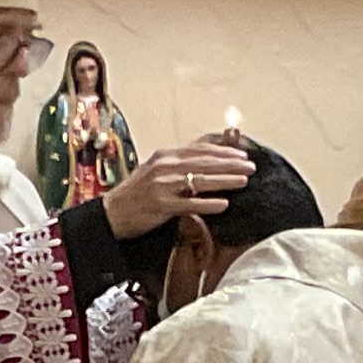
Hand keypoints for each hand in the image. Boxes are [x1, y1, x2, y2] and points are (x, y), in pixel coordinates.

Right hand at [101, 132, 251, 240]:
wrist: (112, 213)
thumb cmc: (136, 195)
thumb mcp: (156, 172)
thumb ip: (179, 165)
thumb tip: (206, 162)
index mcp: (164, 156)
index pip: (200, 149)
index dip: (223, 151)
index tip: (242, 154)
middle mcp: (164, 166)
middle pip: (204, 162)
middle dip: (230, 164)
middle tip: (251, 166)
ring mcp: (162, 185)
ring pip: (200, 179)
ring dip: (225, 180)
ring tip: (244, 180)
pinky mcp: (161, 205)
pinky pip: (189, 203)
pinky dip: (208, 203)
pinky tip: (224, 204)